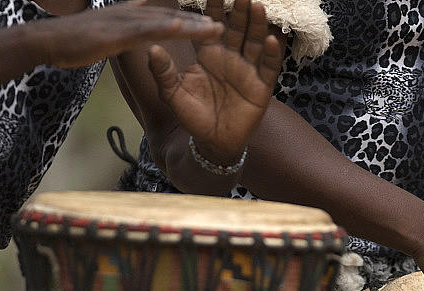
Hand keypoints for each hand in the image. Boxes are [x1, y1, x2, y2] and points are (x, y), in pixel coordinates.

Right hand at [41, 0, 224, 68]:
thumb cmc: (73, 41)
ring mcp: (124, 22)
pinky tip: (183, 27)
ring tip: (217, 29)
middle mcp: (130, 15)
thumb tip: (132, 31)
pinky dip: (166, 28)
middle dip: (199, 22)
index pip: (165, 17)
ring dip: (193, 25)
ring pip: (165, 22)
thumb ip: (121, 30)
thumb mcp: (104, 33)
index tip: (210, 24)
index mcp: (129, 17)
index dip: (188, 20)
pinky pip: (146, 30)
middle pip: (172, 17)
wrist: (47, 41)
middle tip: (223, 27)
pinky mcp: (117, 34)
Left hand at [146, 0, 282, 165]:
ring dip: (257, 25)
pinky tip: (272, 39)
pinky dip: (272, 54)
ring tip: (257, 6)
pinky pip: (269, 67)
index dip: (212, 7)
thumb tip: (151, 48)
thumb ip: (163, 72)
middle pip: (237, 28)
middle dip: (239, 9)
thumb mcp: (173, 95)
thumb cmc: (193, 118)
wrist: (213, 143)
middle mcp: (230, 58)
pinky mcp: (262, 87)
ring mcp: (248, 70)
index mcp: (208, 55)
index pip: (210, 25)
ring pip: (255, 42)